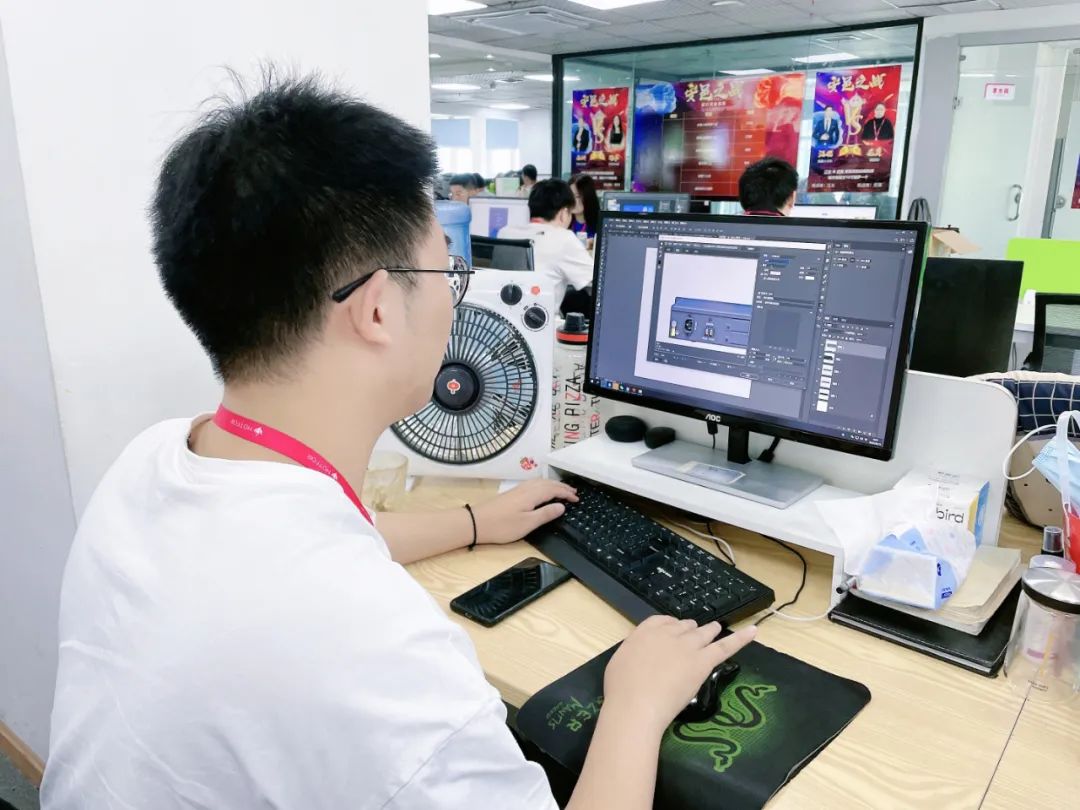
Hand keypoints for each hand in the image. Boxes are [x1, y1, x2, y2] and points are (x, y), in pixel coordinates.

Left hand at [471, 479, 578, 544]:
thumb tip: (562, 506)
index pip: (554, 490)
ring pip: (540, 482)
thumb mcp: (527, 524)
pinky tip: (541, 491)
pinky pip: (533, 484)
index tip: (577, 499)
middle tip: (574, 493)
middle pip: (548, 483)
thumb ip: (545, 514)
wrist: (476, 522)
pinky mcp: (512, 493)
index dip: (567, 494)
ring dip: (553, 485)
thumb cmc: (502, 526)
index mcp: (532, 495)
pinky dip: (543, 486)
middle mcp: (526, 488)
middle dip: (562, 487)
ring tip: (561, 491)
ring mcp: (518, 490)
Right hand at [603, 617, 756, 737]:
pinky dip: (741, 639)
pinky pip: (725, 646)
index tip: (673, 630)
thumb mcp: (619, 661)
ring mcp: (688, 646)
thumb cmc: (621, 689)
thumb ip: (634, 651)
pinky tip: (754, 631)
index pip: (662, 620)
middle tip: (694, 638)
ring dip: (710, 630)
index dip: (671, 625)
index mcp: (645, 631)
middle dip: (690, 631)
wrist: (636, 704)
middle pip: (685, 626)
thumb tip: (641, 653)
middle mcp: (668, 633)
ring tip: (716, 628)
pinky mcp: (703, 661)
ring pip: (704, 633)